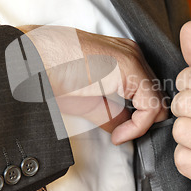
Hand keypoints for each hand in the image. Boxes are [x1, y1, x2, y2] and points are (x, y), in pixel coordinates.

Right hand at [18, 25, 167, 143]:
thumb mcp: (88, 100)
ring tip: (118, 135)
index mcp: (124, 58)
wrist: (32, 61)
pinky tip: (118, 134)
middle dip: (142, 122)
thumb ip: (111, 113)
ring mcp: (133, 59)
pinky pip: (149, 105)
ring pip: (158, 102)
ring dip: (141, 126)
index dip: (139, 118)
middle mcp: (133, 54)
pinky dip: (138, 126)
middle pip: (156, 96)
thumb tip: (123, 130)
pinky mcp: (130, 68)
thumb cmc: (52, 74)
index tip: (120, 134)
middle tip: (120, 135)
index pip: (148, 92)